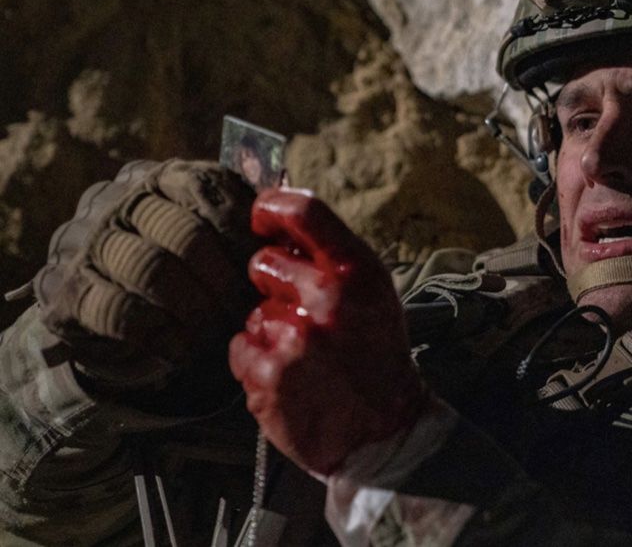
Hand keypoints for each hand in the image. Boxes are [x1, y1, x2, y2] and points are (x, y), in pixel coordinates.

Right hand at [35, 160, 257, 390]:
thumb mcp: (217, 239)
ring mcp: (86, 241)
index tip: (272, 271)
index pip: (212, 189)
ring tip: (222, 333)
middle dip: (226, 280)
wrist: (113, 313)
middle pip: (186, 233)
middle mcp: (120, 199)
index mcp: (165, 177)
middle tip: (249, 313)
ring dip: (197, 309)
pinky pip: (121, 310)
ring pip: (152, 269)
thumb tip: (297, 236)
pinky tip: (186, 351)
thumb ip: (251, 228)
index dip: (246, 234)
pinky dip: (163, 335)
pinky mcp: (65, 289)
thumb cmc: (186, 270)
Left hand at [229, 189, 427, 474]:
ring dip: (270, 331)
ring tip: (306, 357)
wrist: (385, 430)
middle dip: (274, 285)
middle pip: (263, 262)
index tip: (263, 218)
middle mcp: (326, 297)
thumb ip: (335, 261)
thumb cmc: (378, 357)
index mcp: (357, 271)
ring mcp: (293, 336)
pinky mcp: (266, 373)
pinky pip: (241, 348)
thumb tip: (284, 227)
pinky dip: (257, 363)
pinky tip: (290, 377)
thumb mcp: (374, 295)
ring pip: (254, 312)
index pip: (304, 210)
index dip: (272, 207)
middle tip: (304, 315)